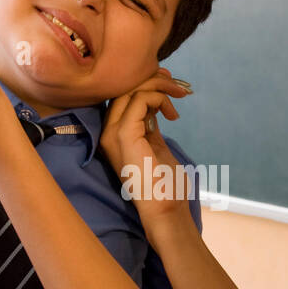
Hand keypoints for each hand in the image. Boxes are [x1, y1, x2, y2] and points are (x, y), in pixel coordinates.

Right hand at [99, 67, 193, 225]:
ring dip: (160, 86)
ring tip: (180, 96)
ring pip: (131, 90)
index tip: (169, 84)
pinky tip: (173, 114)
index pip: (122, 96)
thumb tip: (153, 100)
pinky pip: (140, 100)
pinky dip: (159, 98)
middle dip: (153, 79)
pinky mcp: (124, 135)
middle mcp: (107, 132)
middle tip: (178, 86)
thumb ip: (149, 123)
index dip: (144, 83)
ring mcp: (113, 133)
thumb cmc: (163, 182)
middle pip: (124, 89)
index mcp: (112, 134)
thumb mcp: (154, 144)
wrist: (165, 208)